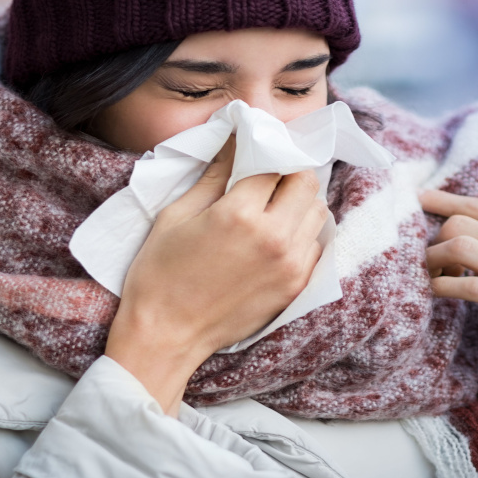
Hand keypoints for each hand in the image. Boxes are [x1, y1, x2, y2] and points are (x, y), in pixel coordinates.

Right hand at [105, 136, 327, 415]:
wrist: (166, 336)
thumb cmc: (160, 274)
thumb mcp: (176, 214)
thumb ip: (213, 175)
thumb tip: (235, 141)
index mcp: (240, 214)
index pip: (274, 163)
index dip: (264, 153)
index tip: (255, 152)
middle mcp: (274, 236)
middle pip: (305, 183)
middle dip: (288, 173)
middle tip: (266, 179)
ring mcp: (291, 264)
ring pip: (317, 212)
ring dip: (299, 202)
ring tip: (272, 209)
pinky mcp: (296, 286)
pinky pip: (316, 245)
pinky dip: (302, 233)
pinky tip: (276, 237)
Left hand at [420, 189, 477, 439]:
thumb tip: (472, 236)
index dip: (444, 200)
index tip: (418, 200)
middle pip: (463, 223)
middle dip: (434, 240)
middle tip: (430, 264)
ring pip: (462, 247)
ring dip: (434, 262)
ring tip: (432, 278)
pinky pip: (470, 286)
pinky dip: (443, 286)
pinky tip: (437, 293)